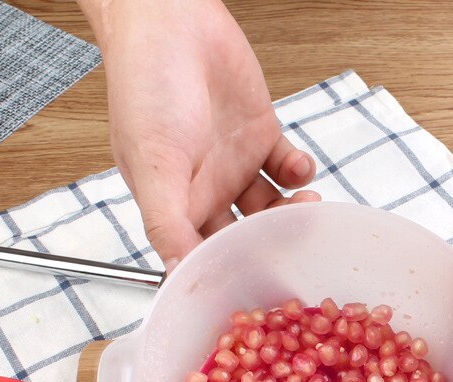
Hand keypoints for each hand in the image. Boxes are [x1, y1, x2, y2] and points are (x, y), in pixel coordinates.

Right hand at [84, 0, 318, 268]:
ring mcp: (235, 165)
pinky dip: (298, 172)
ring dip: (292, 212)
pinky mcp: (260, 137)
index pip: (203, 256)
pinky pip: (285, 168)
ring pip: (271, 208)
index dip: (227, 273)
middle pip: (245, 237)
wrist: (169, 19)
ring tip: (306, 204)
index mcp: (175, 204)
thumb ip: (165, 222)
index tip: (254, 284)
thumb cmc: (146, 86)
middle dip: (270, 244)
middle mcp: (206, 190)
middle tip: (294, 242)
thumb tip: (176, 273)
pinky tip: (299, 168)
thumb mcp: (152, 165)